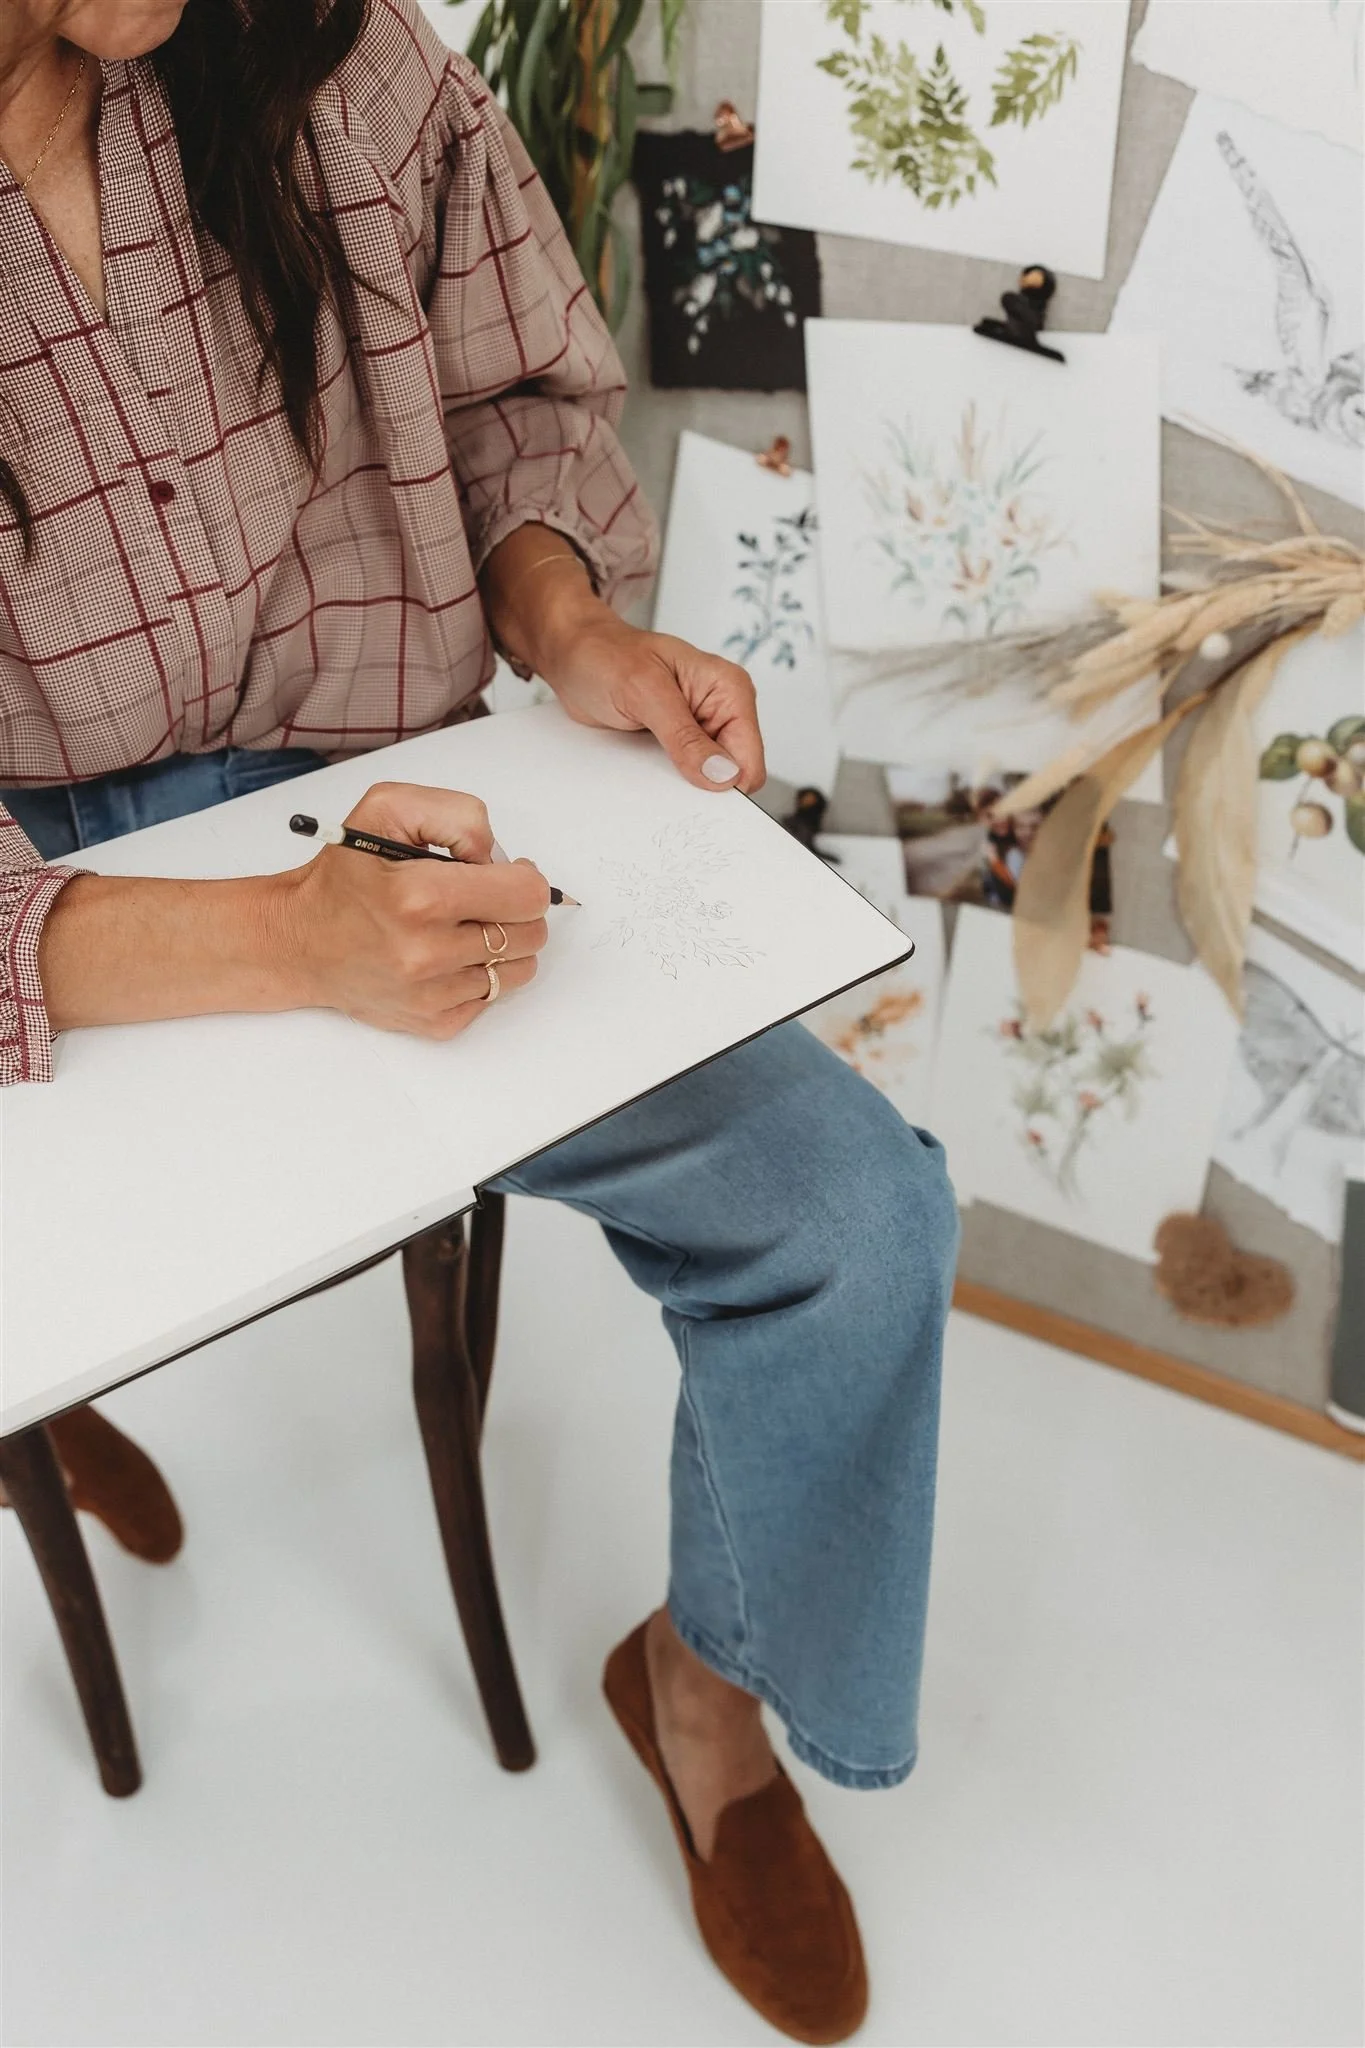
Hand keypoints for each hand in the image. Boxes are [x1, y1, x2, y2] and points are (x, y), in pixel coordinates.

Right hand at [271, 782, 549, 1039]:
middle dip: (515, 910)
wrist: (299, 942)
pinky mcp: (433, 1022)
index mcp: (421, 897)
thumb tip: (497, 857)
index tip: (501, 874)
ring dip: (502, 945)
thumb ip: (456, 815)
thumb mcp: (386, 809)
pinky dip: (479, 976)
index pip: (526, 894)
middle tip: (482, 899)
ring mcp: (431, 994)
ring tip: (464, 928)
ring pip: (519, 970)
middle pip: (531, 934)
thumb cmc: (343, 877)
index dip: (523, 877)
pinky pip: (491, 998)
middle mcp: (427, 952)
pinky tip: (448, 957)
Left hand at [540, 613, 766, 794]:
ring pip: (708, 781)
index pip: (748, 758)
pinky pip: (684, 778)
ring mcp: (701, 729)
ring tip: (646, 763)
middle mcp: (721, 710)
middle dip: (702, 785)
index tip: (693, 792)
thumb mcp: (644, 692)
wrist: (574, 655)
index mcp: (729, 689)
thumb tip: (722, 775)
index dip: (726, 783)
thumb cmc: (605, 656)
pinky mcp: (679, 743)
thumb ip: (684, 737)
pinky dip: (665, 781)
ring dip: (679, 784)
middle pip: (731, 774)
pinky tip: (641, 767)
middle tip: (660, 773)